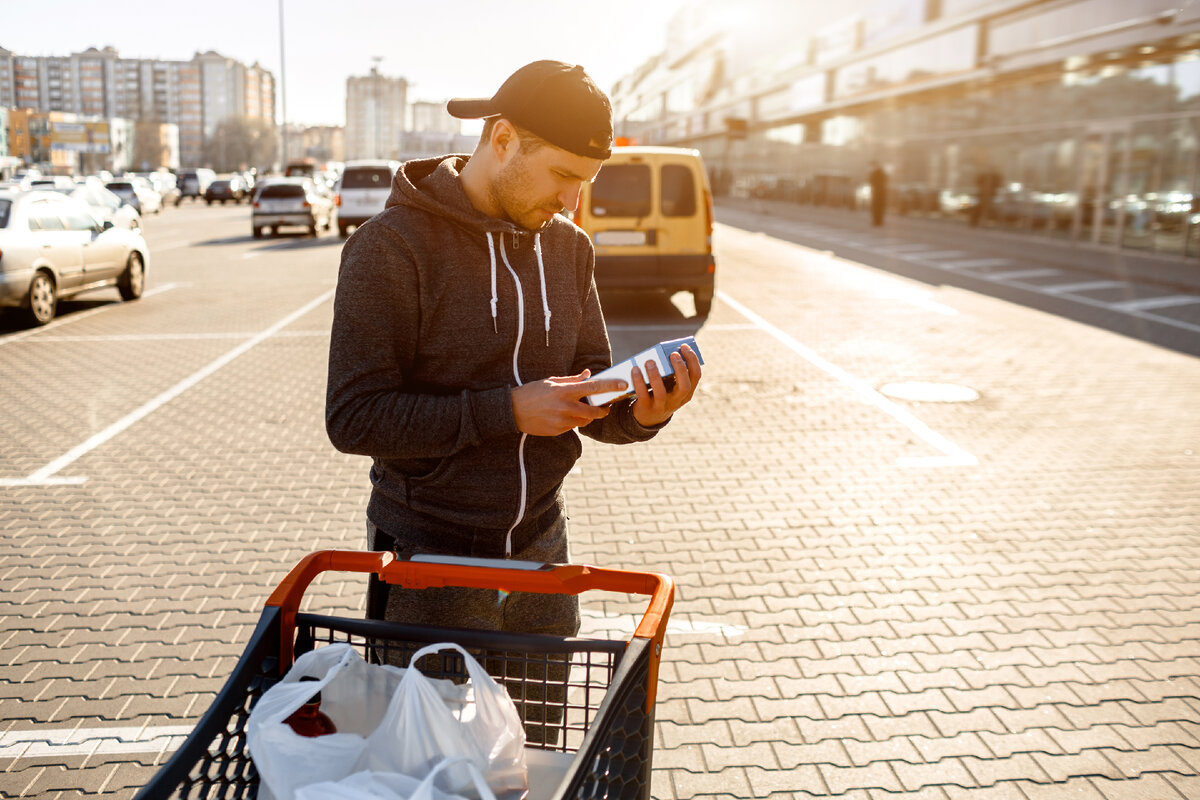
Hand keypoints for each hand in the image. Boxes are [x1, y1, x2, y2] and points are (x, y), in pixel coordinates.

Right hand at [511, 370, 628, 435]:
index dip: (611, 386)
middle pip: (595, 411)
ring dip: (587, 416)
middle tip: (605, 407)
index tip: (623, 385)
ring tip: (579, 410)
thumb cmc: (532, 392)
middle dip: (603, 410)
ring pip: (585, 421)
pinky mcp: (557, 431)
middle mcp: (565, 407)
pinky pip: (572, 427)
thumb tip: (588, 373)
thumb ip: (572, 379)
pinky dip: (572, 422)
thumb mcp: (551, 381)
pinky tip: (563, 416)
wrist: (512, 410)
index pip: (594, 387)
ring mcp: (561, 421)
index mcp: (564, 391)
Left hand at [631, 344, 701, 426]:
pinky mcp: (646, 408)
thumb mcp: (671, 385)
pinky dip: (638, 381)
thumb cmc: (662, 393)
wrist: (649, 417)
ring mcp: (662, 406)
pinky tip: (635, 369)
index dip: (692, 360)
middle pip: (684, 386)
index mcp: (686, 393)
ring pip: (661, 392)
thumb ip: (672, 371)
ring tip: (650, 361)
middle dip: (680, 369)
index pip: (696, 376)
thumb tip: (665, 349)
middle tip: (673, 354)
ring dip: (655, 375)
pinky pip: (643, 394)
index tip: (684, 347)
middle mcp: (677, 400)